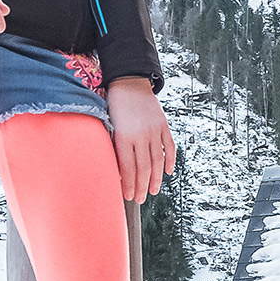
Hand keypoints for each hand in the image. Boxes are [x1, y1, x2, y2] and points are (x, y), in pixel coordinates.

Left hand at [105, 76, 175, 203]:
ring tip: (153, 191)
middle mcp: (140, 135)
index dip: (129, 185)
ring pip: (158, 161)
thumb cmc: (114, 104)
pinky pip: (169, 147)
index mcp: (124, 136)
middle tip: (141, 199)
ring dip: (156, 179)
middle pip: (144, 168)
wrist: (129, 81)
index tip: (128, 197)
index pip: (128, 168)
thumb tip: (118, 171)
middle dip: (142, 186)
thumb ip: (114, 146)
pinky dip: (170, 160)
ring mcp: (154, 130)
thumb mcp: (109, 125)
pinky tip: (168, 172)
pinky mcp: (163, 125)